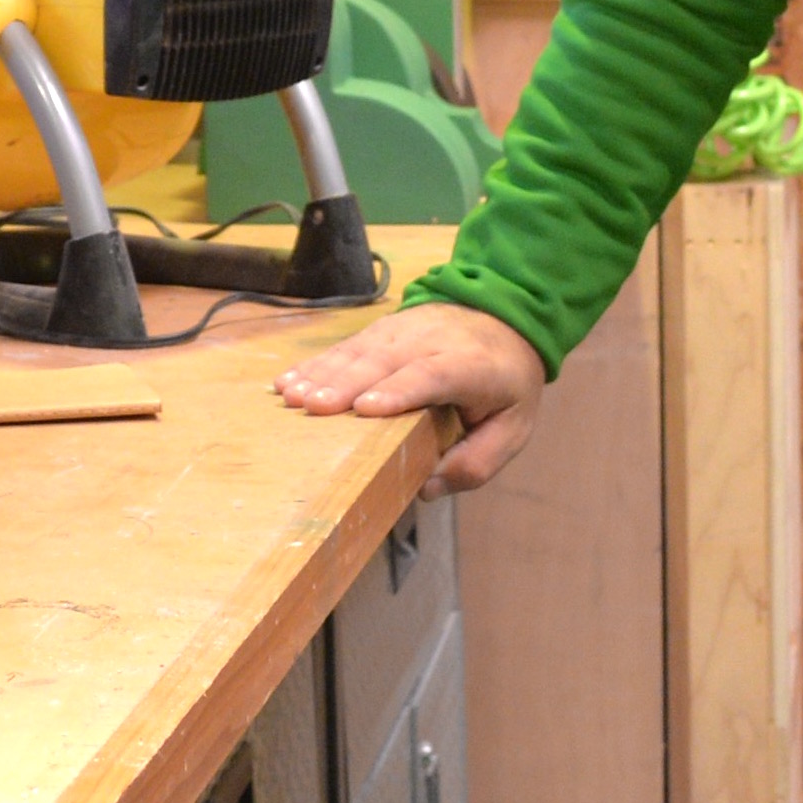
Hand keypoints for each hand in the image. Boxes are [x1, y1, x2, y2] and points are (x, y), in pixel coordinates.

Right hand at [272, 303, 552, 493]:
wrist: (505, 314)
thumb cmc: (506, 382)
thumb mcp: (514, 427)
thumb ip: (477, 462)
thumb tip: (425, 488)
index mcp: (471, 367)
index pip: (432, 374)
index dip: (399, 390)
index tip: (365, 409)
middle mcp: (432, 341)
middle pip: (385, 361)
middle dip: (347, 384)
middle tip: (313, 408)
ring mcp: (403, 331)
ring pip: (359, 351)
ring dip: (323, 374)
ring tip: (293, 396)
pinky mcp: (381, 330)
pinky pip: (345, 347)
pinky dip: (315, 364)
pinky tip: (288, 380)